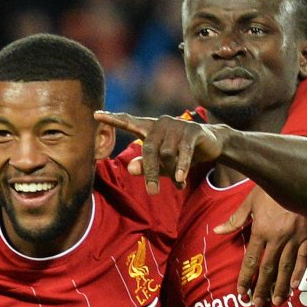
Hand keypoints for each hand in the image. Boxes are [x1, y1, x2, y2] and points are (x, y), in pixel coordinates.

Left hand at [94, 110, 225, 193]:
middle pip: (149, 149)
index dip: (113, 119)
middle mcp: (161, 123)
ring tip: (179, 183)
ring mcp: (177, 125)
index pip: (128, 122)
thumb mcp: (161, 164)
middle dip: (150, 172)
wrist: (210, 144)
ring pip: (167, 153)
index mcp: (149, 128)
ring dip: (172, 172)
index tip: (96, 114)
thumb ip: (146, 166)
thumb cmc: (179, 154)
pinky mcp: (193, 130)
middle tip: (152, 192)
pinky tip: (180, 180)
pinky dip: (182, 167)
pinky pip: (184, 152)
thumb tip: (131, 168)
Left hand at [215, 187, 306, 306]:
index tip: (241, 292)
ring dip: (280, 285)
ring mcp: (294, 238)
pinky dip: (299, 271)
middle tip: (258, 303)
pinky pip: (303, 257)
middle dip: (262, 287)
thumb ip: (236, 219)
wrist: (300, 178)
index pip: (251, 260)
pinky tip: (294, 284)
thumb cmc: (272, 188)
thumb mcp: (250, 201)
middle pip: (268, 268)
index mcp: (261, 230)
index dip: (246, 278)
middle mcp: (277, 238)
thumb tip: (217, 231)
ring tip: (276, 300)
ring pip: (286, 267)